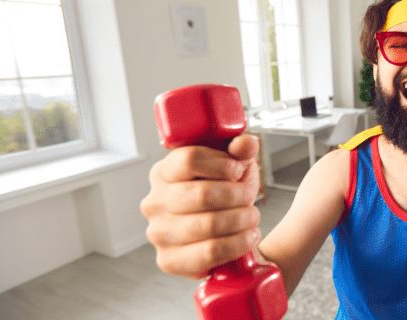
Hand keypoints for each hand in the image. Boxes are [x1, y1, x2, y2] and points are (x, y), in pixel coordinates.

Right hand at [140, 134, 262, 278]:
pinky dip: (237, 244)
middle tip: (250, 199)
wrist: (225, 234)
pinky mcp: (168, 261)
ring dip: (242, 220)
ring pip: (209, 225)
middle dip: (238, 196)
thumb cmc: (225, 194)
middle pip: (203, 194)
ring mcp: (158, 233)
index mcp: (164, 172)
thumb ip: (241, 149)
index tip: (238, 170)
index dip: (223, 164)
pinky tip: (248, 236)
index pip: (189, 160)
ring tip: (252, 218)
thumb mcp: (235, 165)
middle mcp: (154, 202)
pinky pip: (209, 253)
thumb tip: (244, 145)